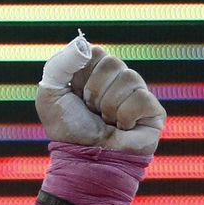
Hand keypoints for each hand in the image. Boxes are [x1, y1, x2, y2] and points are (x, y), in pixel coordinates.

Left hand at [35, 34, 165, 155]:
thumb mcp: (50, 96)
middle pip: (113, 63)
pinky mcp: (154, 111)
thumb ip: (59, 66)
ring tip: (106, 121)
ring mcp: (138, 94)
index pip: (96, 52)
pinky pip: (141, 99)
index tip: (75, 92)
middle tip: (91, 109)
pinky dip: (125, 117)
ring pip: (129, 78)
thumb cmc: (67, 130)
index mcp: (96, 74)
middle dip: (94, 91)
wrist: (84, 159)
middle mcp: (119, 80)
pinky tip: (122, 128)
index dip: (83, 72)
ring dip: (108, 106)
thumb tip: (82, 44)